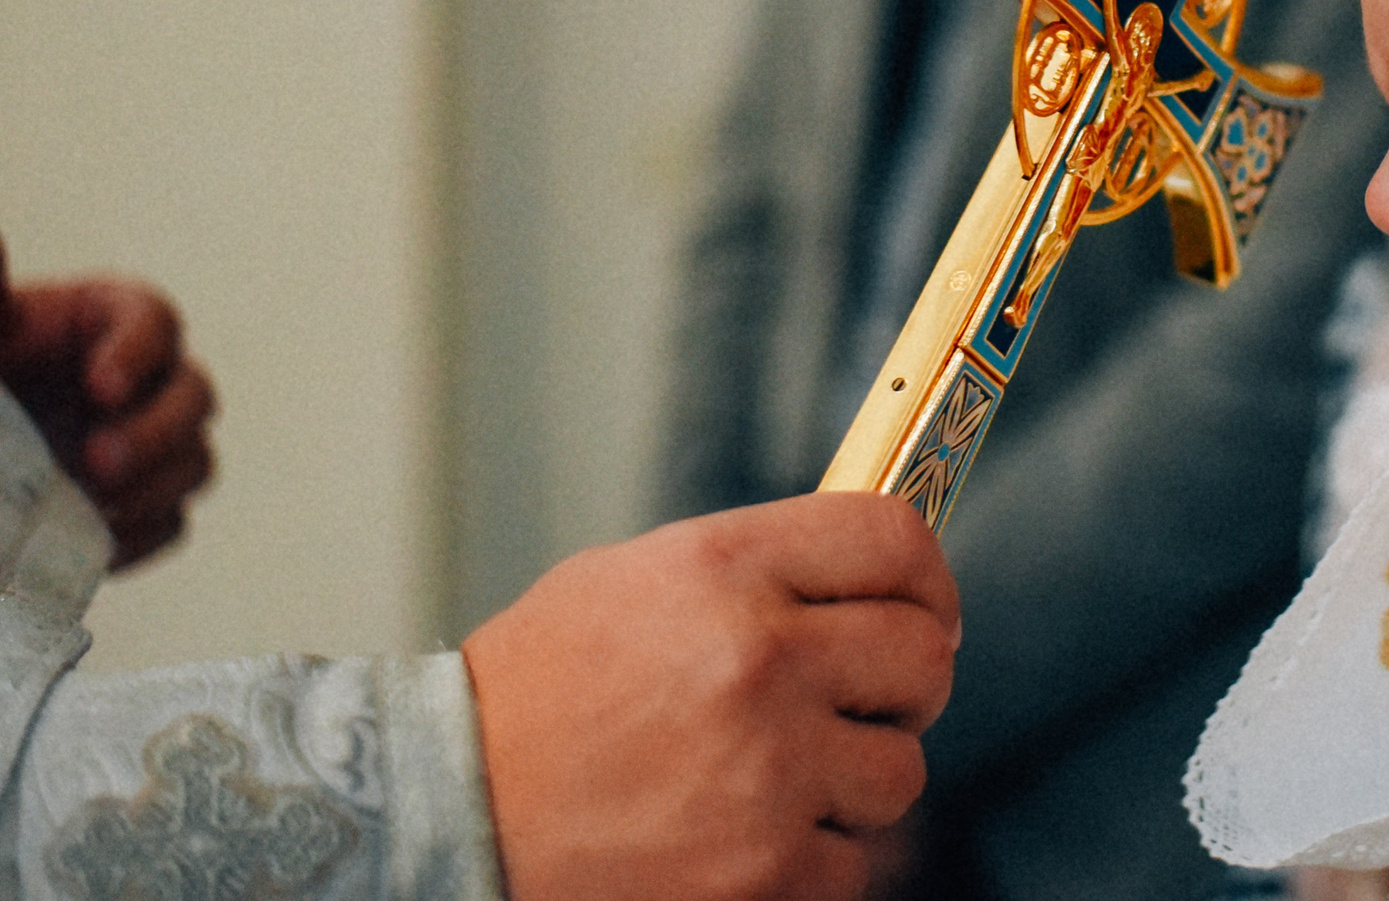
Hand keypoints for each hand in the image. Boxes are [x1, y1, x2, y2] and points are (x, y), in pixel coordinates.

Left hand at [0, 238, 217, 568]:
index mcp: (107, 322)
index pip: (154, 320)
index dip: (139, 352)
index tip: (99, 386)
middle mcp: (143, 381)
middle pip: (194, 395)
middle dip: (156, 431)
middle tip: (97, 461)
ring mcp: (147, 444)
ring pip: (195, 461)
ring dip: (154, 486)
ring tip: (93, 505)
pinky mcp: (136, 504)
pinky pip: (169, 523)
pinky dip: (139, 536)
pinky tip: (94, 544)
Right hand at [463, 493, 959, 900]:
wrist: (444, 815)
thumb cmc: (535, 695)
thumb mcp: (635, 582)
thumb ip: (759, 570)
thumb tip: (872, 573)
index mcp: (725, 569)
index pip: (893, 540)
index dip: (926, 576)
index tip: (925, 606)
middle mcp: (759, 660)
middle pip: (923, 655)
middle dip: (905, 681)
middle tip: (865, 699)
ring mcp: (768, 771)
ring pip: (902, 769)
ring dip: (857, 778)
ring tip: (777, 777)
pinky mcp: (764, 872)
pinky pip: (853, 860)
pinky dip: (812, 856)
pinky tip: (745, 835)